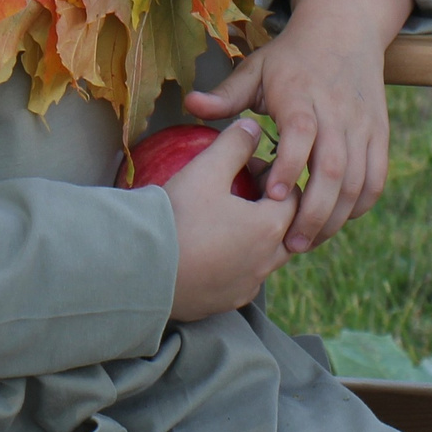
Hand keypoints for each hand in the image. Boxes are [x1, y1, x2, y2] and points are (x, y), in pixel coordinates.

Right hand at [164, 118, 295, 322]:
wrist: (139, 270)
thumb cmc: (177, 216)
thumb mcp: (206, 170)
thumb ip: (234, 144)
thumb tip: (253, 127)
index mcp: (270, 228)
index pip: (292, 196)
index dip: (273, 176)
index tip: (246, 168)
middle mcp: (266, 262)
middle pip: (286, 229)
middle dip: (271, 208)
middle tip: (241, 192)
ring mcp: (246, 286)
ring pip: (267, 257)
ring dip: (256, 237)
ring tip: (227, 219)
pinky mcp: (226, 303)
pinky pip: (243, 279)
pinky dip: (237, 262)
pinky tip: (212, 249)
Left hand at [183, 0, 409, 254]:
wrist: (346, 28)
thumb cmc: (292, 55)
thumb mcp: (256, 67)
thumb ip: (226, 94)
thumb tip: (190, 105)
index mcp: (301, 95)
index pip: (300, 132)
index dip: (288, 165)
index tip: (271, 196)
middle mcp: (336, 111)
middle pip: (333, 166)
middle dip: (313, 211)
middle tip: (290, 244)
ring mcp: (362, 124)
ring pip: (357, 179)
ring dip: (336, 216)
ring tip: (310, 241)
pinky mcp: (379, 133)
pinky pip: (376, 176)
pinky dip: (361, 203)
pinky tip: (339, 220)